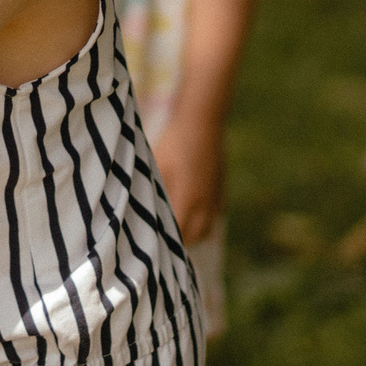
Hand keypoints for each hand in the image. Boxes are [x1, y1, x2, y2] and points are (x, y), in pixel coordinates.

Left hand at [151, 116, 224, 245]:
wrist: (201, 123)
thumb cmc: (174, 144)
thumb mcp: (157, 167)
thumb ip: (153, 192)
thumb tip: (145, 210)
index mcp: (188, 201)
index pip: (179, 234)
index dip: (166, 241)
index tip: (153, 242)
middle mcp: (205, 204)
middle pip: (195, 236)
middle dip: (180, 241)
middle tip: (162, 238)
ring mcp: (216, 197)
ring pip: (207, 228)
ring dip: (194, 232)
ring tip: (177, 228)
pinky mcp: (221, 189)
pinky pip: (214, 215)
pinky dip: (204, 220)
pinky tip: (192, 212)